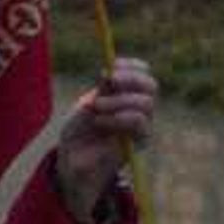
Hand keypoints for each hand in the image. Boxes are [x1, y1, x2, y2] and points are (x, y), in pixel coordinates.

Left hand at [50, 59, 157, 223]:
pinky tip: (100, 122)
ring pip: (146, 103)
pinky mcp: (140, 140)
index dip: (132, 66)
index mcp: (126, 94)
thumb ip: (102, 92)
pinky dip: (118, 118)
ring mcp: (142, 124)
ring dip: (119, 101)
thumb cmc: (79, 131)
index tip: (112, 64)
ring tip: (96, 107)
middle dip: (130, 79)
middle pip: (151, 86)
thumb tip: (109, 73)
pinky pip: (140, 122)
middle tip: (108, 80)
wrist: (73, 159)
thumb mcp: (87, 106)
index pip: (142, 74)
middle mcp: (138, 107)